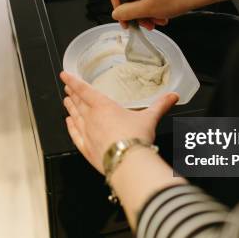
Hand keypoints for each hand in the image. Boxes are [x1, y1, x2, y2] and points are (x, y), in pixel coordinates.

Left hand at [59, 71, 178, 173]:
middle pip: (78, 102)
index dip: (73, 81)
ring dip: (69, 108)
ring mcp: (86, 133)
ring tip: (66, 101)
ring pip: (74, 117)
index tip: (65, 75)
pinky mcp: (85, 148)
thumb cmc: (136, 139)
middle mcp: (91, 118)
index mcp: (104, 106)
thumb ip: (160, 105)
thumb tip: (173, 96)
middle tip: (67, 88)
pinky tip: (68, 123)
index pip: (84, 90)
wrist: (127, 162)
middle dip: (72, 94)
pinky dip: (70, 127)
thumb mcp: (150, 118)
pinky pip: (74, 134)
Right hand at [110, 0, 202, 29]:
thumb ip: (127, 13)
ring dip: (149, 12)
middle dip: (139, 14)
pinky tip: (164, 12)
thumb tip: (115, 13)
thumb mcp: (148, 10)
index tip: (128, 25)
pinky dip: (155, 5)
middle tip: (149, 24)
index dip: (121, 14)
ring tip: (160, 19)